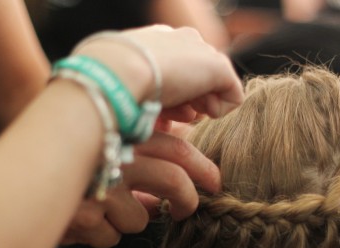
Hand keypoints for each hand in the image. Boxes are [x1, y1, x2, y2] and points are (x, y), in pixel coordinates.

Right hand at [61, 130, 219, 247]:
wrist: (8, 174)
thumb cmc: (65, 164)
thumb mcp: (104, 150)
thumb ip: (140, 159)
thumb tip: (180, 181)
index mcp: (121, 133)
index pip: (177, 149)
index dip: (203, 168)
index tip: (215, 182)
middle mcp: (114, 154)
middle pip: (172, 180)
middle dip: (186, 199)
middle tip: (185, 211)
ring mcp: (99, 186)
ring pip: (140, 218)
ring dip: (130, 220)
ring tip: (104, 212)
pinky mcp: (83, 214)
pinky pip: (111, 237)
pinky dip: (102, 235)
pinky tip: (82, 222)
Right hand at [77, 25, 243, 118]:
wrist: (118, 73)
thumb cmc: (107, 84)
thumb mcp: (119, 84)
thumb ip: (138, 91)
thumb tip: (152, 112)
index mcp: (153, 42)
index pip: (173, 68)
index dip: (171, 95)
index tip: (159, 112)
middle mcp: (179, 39)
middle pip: (196, 77)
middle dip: (189, 100)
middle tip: (176, 115)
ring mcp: (201, 50)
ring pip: (213, 85)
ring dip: (201, 105)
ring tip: (184, 113)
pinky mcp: (219, 66)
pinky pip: (232, 96)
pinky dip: (219, 111)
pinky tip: (199, 112)